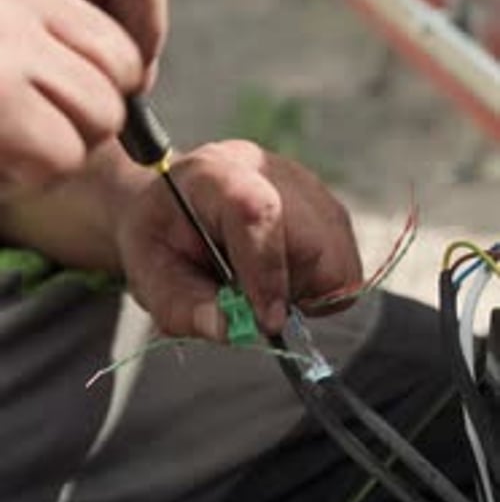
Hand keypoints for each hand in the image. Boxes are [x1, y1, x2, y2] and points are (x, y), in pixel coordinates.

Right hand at [0, 0, 166, 198]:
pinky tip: (1, 154)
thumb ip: (66, 22)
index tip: (125, 63)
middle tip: (38, 116)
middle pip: (123, 60)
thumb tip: (140, 78)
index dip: (146, 20)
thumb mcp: (9, 18)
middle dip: (98, 106)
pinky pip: (64, 154)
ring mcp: (4, 41)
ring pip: (101, 113)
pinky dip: (35, 172)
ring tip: (10, 132)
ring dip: (65, 144)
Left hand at [116, 140, 361, 339]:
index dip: (267, 272)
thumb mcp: (153, 280)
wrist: (173, 207)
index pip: (259, 213)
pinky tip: (283, 277)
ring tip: (265, 286)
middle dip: (292, 291)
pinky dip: (321, 287)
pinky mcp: (328, 206)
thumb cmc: (162, 243)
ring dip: (309, 292)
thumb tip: (232, 330)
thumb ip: (188, 308)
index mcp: (214, 176)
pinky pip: (347, 265)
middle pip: (314, 241)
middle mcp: (269, 170)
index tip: (266, 321)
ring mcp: (307, 185)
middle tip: (256, 304)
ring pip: (339, 259)